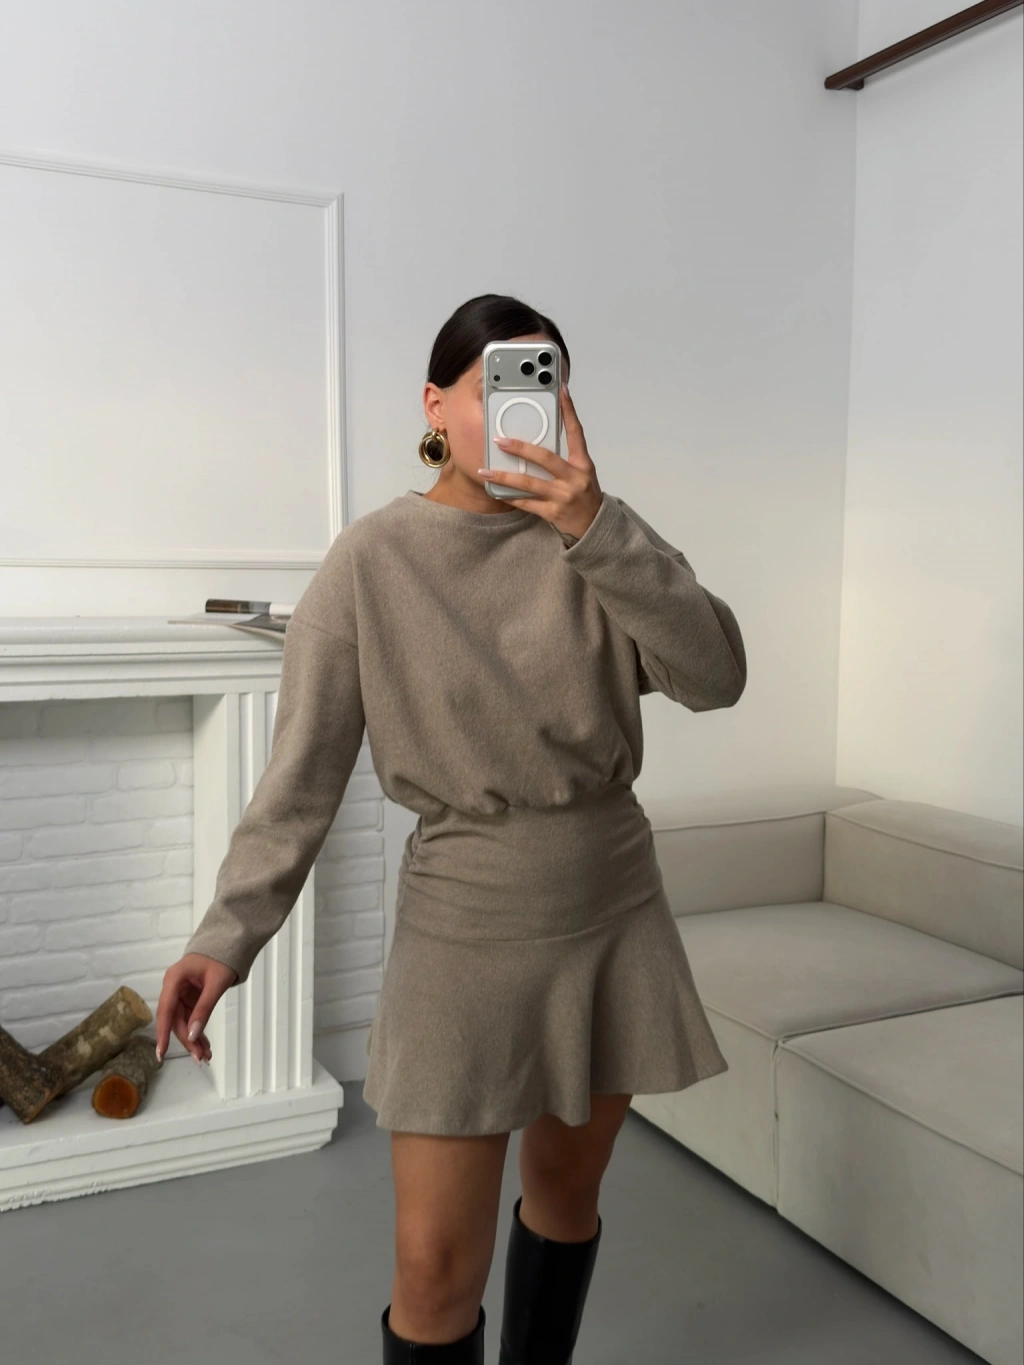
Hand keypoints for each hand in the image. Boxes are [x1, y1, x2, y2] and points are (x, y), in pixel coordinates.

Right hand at [155, 952, 238, 1064]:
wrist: (227, 945)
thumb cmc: (221, 958)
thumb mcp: (216, 984)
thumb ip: (204, 1009)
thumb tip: (193, 1034)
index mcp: (174, 979)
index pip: (165, 1010)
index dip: (163, 1033)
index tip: (161, 1054)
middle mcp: (173, 987)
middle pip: (175, 1020)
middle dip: (187, 1040)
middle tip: (200, 1058)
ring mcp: (180, 994)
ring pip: (182, 1022)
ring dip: (193, 1039)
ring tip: (205, 1056)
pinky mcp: (188, 998)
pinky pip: (190, 1018)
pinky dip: (197, 1031)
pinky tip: (204, 1046)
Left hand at [478, 381, 602, 539]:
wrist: (593, 525)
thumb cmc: (584, 494)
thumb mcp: (581, 471)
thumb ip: (564, 456)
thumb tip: (539, 437)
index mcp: (583, 463)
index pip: (576, 432)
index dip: (569, 411)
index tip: (561, 391)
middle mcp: (574, 478)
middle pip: (545, 458)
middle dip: (521, 448)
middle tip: (500, 440)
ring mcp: (563, 496)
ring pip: (530, 484)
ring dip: (505, 477)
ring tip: (485, 471)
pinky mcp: (553, 512)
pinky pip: (527, 503)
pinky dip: (511, 497)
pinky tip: (496, 491)